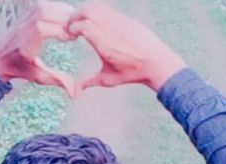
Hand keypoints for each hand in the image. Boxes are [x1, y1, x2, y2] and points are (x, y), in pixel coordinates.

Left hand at [0, 1, 78, 97]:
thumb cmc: (19, 68)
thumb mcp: (38, 77)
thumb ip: (56, 80)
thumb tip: (74, 92)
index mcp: (26, 43)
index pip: (42, 29)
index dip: (60, 31)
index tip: (72, 39)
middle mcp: (24, 27)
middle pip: (46, 13)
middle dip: (64, 20)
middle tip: (77, 30)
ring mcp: (25, 17)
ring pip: (45, 6)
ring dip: (62, 12)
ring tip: (74, 23)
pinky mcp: (27, 11)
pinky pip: (44, 4)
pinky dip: (57, 8)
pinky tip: (66, 16)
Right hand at [66, 0, 185, 91]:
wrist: (155, 62)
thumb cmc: (132, 72)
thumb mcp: (109, 79)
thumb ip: (89, 82)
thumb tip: (75, 92)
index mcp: (104, 43)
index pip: (82, 26)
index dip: (71, 28)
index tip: (69, 35)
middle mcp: (109, 28)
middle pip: (87, 10)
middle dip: (75, 16)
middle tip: (71, 26)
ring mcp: (118, 20)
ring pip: (96, 6)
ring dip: (85, 12)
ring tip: (82, 22)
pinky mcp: (124, 17)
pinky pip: (106, 9)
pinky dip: (96, 12)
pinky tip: (96, 22)